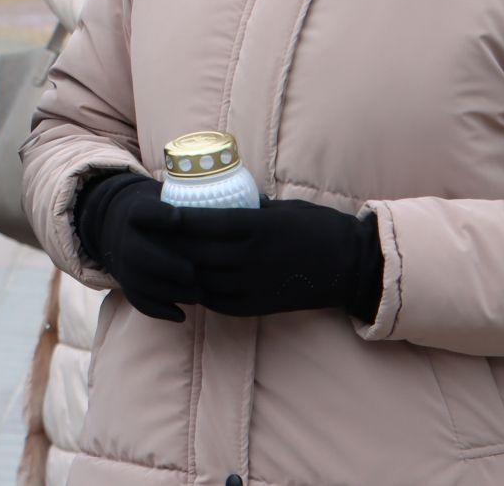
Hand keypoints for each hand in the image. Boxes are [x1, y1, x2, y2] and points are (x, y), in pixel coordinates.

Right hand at [73, 172, 198, 321]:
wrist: (123, 227)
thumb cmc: (162, 214)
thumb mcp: (170, 199)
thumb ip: (197, 205)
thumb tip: (253, 203)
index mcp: (137, 212)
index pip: (142, 211)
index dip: (157, 215)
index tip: (177, 218)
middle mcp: (125, 237)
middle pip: (138, 253)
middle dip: (168, 265)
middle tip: (193, 272)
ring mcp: (124, 263)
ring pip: (141, 281)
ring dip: (170, 291)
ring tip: (198, 295)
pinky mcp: (127, 284)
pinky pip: (140, 301)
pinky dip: (160, 310)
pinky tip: (181, 314)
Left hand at [164, 198, 381, 319]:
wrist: (354, 265)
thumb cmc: (318, 227)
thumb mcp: (281, 208)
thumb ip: (248, 206)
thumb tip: (219, 197)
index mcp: (255, 226)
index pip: (200, 222)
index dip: (171, 219)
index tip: (154, 212)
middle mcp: (251, 256)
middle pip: (194, 252)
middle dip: (167, 245)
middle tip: (150, 237)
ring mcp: (254, 284)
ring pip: (202, 279)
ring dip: (180, 271)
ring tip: (162, 261)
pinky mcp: (259, 306)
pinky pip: (218, 302)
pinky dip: (200, 293)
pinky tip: (191, 283)